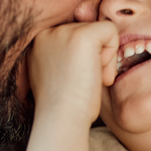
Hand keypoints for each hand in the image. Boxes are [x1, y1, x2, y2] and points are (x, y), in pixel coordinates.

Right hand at [24, 21, 118, 150]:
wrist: (61, 119)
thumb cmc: (63, 106)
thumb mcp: (58, 73)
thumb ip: (67, 55)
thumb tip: (93, 44)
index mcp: (38, 41)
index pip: (73, 34)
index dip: (81, 57)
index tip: (74, 80)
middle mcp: (47, 31)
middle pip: (87, 31)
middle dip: (93, 57)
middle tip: (83, 82)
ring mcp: (63, 31)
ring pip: (99, 32)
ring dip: (103, 58)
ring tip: (88, 80)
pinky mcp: (82, 35)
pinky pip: (110, 30)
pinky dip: (112, 54)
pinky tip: (99, 75)